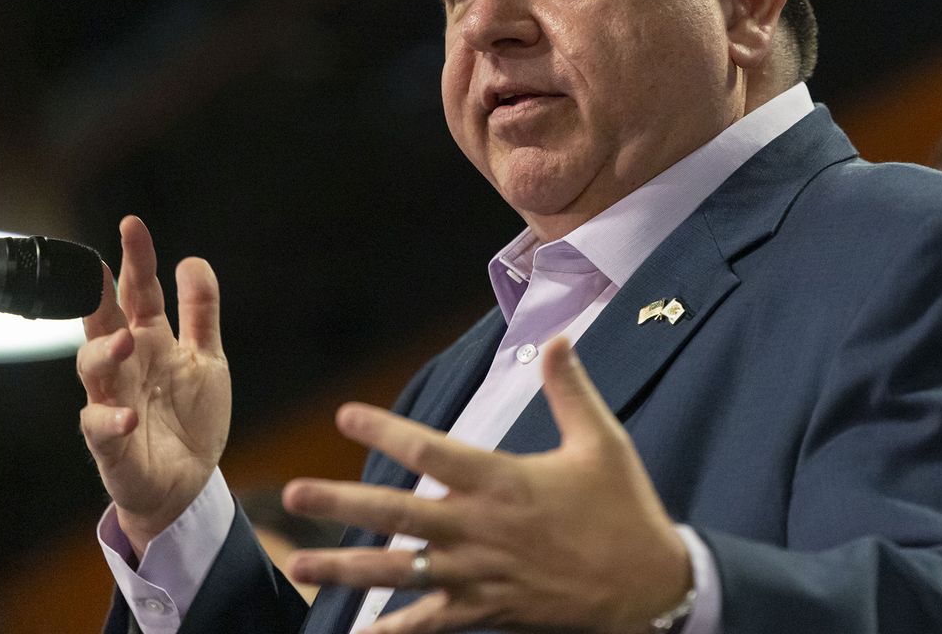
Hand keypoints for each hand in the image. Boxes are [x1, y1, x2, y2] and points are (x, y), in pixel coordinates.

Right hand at [77, 215, 231, 555]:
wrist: (186, 483)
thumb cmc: (189, 417)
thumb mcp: (206, 358)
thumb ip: (200, 312)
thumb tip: (193, 261)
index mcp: (149, 340)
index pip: (139, 291)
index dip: (136, 259)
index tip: (132, 224)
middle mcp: (126, 365)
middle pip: (104, 321)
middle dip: (100, 295)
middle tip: (103, 271)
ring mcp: (112, 401)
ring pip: (93, 369)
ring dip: (106, 352)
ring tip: (127, 339)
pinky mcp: (110, 444)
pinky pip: (101, 429)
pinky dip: (112, 420)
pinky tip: (130, 415)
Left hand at [283, 338, 690, 633]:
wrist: (648, 587)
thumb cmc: (625, 510)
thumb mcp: (603, 442)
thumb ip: (571, 389)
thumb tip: (557, 338)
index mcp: (505, 482)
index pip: (432, 450)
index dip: (386, 431)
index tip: (346, 415)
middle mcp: (482, 529)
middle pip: (398, 514)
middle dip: (342, 505)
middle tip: (292, 495)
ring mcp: (479, 574)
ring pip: (400, 572)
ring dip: (345, 569)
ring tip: (298, 564)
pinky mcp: (487, 610)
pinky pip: (430, 623)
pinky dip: (393, 630)